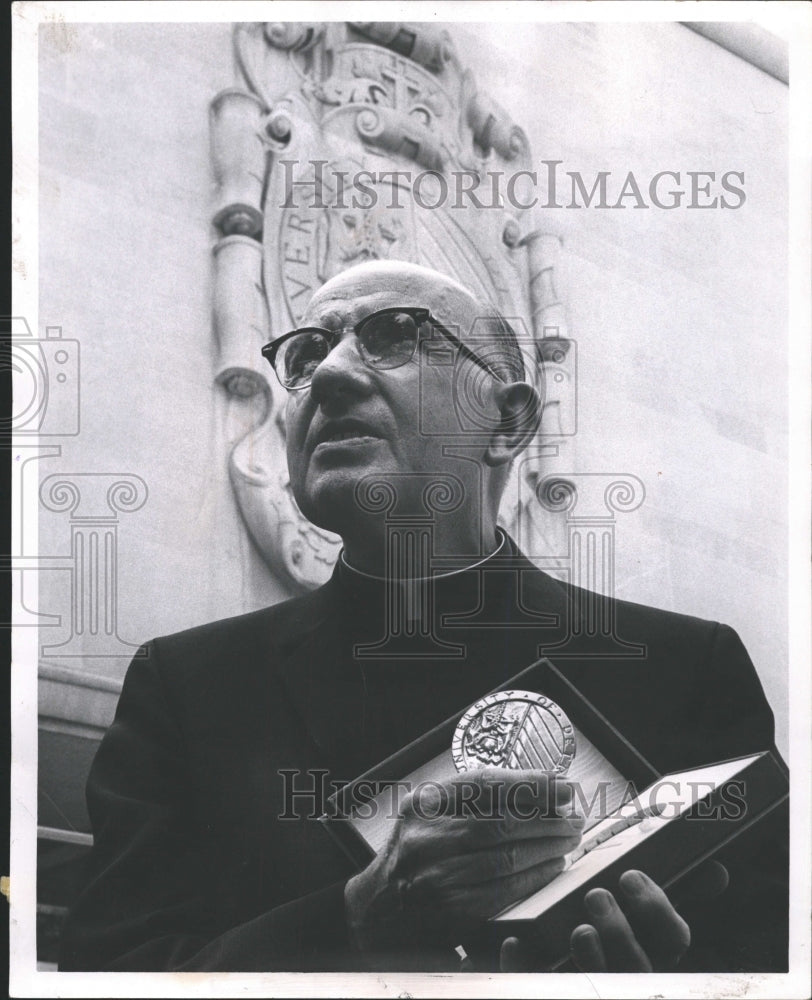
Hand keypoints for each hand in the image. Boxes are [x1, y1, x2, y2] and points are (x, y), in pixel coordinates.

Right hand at [344, 767, 583, 965]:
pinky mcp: (451, 911)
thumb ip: (476, 797)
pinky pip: (504, 891)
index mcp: (423, 804)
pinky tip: (552, 866)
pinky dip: (535, 877)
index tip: (561, 785)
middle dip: (547, 819)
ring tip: (568, 839)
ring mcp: (436, 877)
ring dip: (547, 848)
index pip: (483, 785)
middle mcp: (426, 838)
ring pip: (506, 858)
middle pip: (500, 823)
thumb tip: (541, 785)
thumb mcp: (432, 811)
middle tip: (573, 816)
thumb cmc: (417, 850)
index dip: (529, 783)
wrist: (380, 904)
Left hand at [501, 867, 724, 972]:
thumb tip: (717, 871)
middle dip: (621, 932)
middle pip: (638, 967)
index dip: (656, 910)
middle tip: (597, 895)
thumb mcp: (640, 917)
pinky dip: (524, 967)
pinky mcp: (552, 993)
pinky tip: (515, 944)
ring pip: (600, 985)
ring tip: (578, 927)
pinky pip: (537, 986)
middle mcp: (627, 980)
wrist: (563, 973)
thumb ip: (673, 897)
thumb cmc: (608, 942)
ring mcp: (591, 991)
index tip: (629, 875)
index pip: (672, 940)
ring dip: (592, 955)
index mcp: (650, 954)